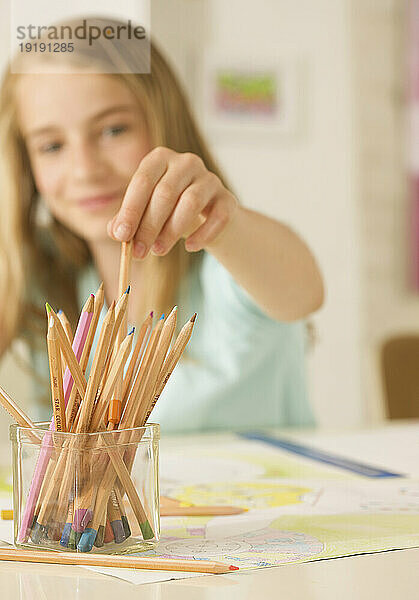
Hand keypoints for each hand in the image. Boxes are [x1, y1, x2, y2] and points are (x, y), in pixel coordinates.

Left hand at [107, 146, 237, 258]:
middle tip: (138, 253)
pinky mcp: (227, 198)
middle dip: (149, 226)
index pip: (142, 181)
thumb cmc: (168, 210)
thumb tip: (116, 231)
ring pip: (192, 202)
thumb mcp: (144, 211)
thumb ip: (127, 219)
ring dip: (173, 231)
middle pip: (165, 193)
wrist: (206, 215)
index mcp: (160, 159)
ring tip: (159, 251)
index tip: (121, 236)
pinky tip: (190, 247)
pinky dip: (203, 234)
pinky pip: (218, 216)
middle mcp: (186, 162)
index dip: (131, 210)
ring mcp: (210, 179)